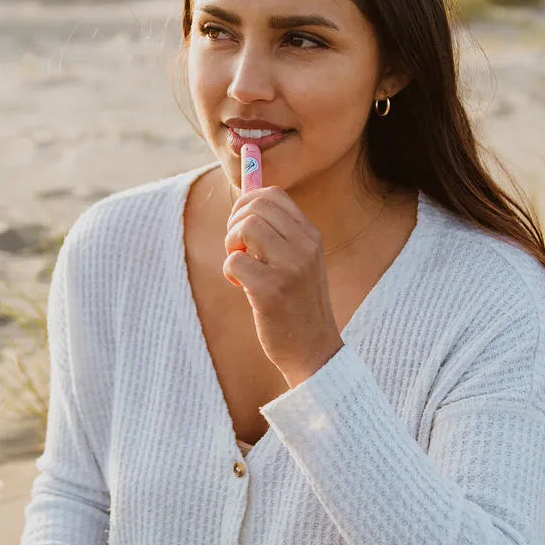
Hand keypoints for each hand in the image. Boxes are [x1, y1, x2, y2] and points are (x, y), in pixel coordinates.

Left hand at [224, 184, 343, 383]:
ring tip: (241, 266)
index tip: (241, 225)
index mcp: (311, 236)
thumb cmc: (298, 304)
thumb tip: (244, 206)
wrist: (314, 350)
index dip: (247, 203)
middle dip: (235, 222)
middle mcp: (304, 246)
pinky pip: (234, 262)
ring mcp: (289, 267)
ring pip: (245, 227)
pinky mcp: (271, 291)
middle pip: (256, 206)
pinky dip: (230, 273)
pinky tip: (243, 287)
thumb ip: (279, 235)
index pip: (274, 195)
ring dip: (231, 245)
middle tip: (237, 248)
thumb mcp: (299, 263)